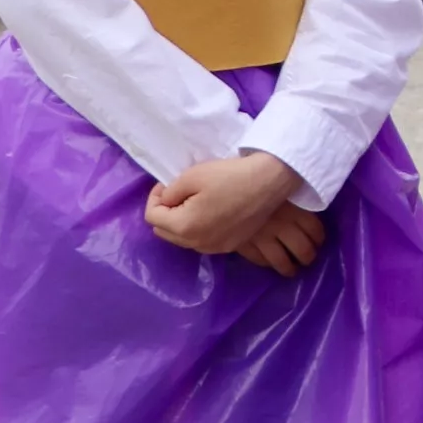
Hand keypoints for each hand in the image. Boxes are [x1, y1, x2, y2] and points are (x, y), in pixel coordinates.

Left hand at [147, 151, 313, 265]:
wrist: (270, 181)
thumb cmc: (230, 175)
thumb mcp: (192, 176)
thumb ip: (169, 192)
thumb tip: (165, 201)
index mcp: (184, 227)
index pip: (151, 217)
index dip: (155, 197)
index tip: (168, 183)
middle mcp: (196, 243)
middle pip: (164, 232)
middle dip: (166, 213)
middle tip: (180, 193)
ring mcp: (215, 247)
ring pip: (183, 239)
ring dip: (182, 223)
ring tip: (197, 202)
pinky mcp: (230, 246)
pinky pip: (203, 241)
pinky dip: (200, 229)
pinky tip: (213, 213)